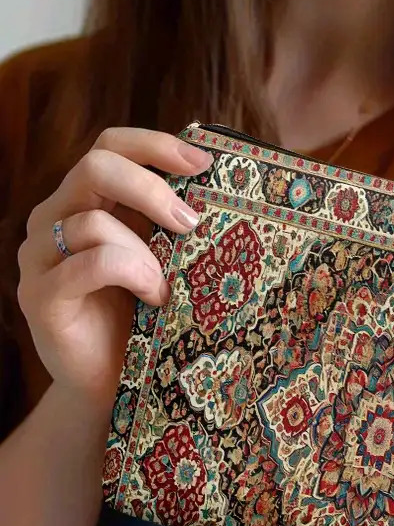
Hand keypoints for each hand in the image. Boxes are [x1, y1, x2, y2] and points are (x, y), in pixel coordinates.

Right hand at [16, 127, 212, 411]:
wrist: (111, 380)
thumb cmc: (145, 314)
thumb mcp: (164, 257)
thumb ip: (170, 223)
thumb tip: (222, 189)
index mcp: (86, 201)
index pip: (110, 145)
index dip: (155, 145)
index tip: (204, 163)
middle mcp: (55, 218)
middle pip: (96, 166)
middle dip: (152, 188)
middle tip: (192, 223)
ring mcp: (40, 256)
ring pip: (92, 221)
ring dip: (146, 253)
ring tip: (169, 288)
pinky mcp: (39, 295)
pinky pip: (89, 264)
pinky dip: (132, 275)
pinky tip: (154, 297)